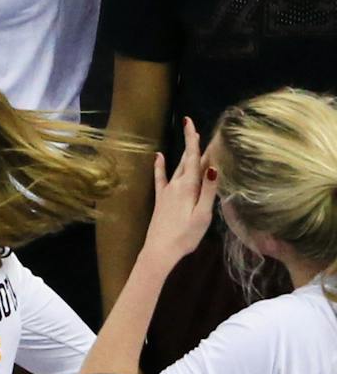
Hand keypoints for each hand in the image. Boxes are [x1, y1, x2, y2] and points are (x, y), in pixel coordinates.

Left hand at [139, 117, 218, 269]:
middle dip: (194, 143)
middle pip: (188, 160)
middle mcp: (176, 184)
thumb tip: (214, 167)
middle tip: (199, 127)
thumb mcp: (202, 214)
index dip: (196, 140)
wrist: (159, 250)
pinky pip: (160, 177)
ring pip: (178, 167)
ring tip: (191, 137)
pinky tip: (158, 155)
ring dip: (185, 153)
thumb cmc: (185, 235)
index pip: (195, 158)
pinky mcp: (160, 198)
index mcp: (188, 187)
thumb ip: (208, 190)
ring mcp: (166, 191)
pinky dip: (160, 165)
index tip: (195, 123)